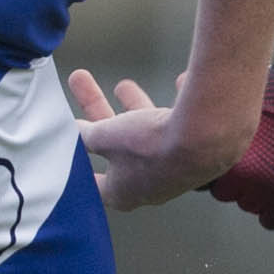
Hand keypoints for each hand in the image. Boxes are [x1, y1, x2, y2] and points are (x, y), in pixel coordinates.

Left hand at [68, 69, 237, 210]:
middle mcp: (148, 185)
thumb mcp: (106, 135)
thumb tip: (73, 133)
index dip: (78, 170)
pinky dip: (177, 105)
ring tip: (123, 85)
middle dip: (99, 112)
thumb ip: (87, 135)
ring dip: (134, 108)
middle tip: (82, 81)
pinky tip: (179, 82)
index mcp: (122, 192)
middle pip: (116, 148)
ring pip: (148, 134)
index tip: (67, 159)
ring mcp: (174, 169)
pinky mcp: (197, 151)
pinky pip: (181, 125)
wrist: (206, 137)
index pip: (94, 186)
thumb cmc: (149, 145)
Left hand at [199, 50, 273, 231]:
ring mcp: (269, 196)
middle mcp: (243, 180)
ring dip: (255, 191)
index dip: (213, 160)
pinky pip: (271, 219)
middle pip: (224, 190)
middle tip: (256, 156)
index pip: (201, 171)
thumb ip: (211, 98)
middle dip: (234, 177)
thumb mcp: (244, 91)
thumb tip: (180, 85)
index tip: (226, 149)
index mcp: (225, 153)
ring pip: (248, 204)